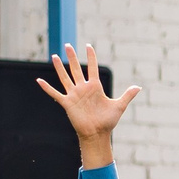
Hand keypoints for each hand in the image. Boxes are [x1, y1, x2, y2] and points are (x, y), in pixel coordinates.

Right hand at [37, 47, 141, 166]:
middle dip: (72, 57)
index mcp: (95, 87)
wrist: (98, 134)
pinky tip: (39, 80)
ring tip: (54, 56)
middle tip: (67, 45)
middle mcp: (83, 89)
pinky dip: (47, 88)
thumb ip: (127, 95)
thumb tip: (138, 87)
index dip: (91, 57)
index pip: (92, 68)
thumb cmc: (108, 121)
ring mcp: (74, 95)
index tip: (89, 46)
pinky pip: (55, 94)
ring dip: (59, 67)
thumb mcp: (119, 106)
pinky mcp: (67, 103)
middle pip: (76, 69)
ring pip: (65, 77)